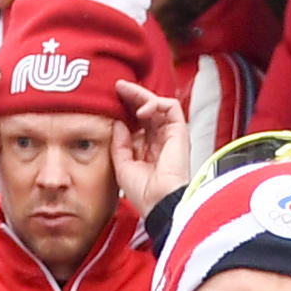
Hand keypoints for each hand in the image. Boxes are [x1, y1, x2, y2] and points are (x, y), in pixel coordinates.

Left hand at [117, 84, 193, 218]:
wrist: (159, 202)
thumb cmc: (144, 193)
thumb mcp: (122, 165)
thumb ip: (119, 142)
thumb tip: (118, 122)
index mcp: (147, 149)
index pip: (137, 121)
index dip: (125, 109)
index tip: (111, 100)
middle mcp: (160, 140)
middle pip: (147, 110)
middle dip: (132, 96)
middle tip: (118, 87)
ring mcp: (170, 135)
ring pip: (158, 104)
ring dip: (141, 95)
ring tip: (125, 91)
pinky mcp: (180, 131)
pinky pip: (171, 107)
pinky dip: (155, 103)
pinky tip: (141, 110)